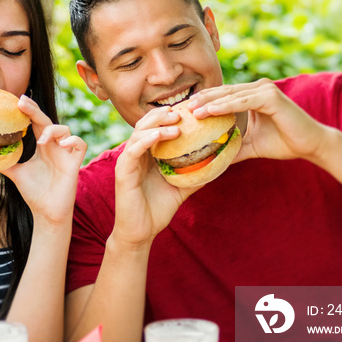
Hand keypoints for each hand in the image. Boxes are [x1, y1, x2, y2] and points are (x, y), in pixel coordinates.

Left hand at [1, 96, 86, 225]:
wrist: (46, 213)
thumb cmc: (34, 192)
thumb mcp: (15, 173)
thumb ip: (4, 162)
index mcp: (42, 146)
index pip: (36, 123)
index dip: (29, 111)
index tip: (16, 101)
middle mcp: (54, 147)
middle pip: (47, 121)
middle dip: (35, 111)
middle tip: (22, 103)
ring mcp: (65, 155)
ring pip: (66, 130)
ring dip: (53, 130)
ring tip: (41, 140)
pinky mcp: (74, 164)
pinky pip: (80, 145)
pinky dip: (74, 140)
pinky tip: (62, 144)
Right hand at [111, 108, 199, 250]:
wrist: (141, 232)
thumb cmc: (158, 210)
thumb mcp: (182, 187)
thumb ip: (195, 173)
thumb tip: (218, 163)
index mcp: (148, 155)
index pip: (156, 127)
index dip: (171, 116)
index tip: (190, 109)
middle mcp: (136, 154)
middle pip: (146, 124)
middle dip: (164, 114)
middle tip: (184, 110)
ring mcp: (128, 162)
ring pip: (139, 132)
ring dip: (158, 123)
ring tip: (177, 121)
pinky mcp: (123, 172)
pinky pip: (133, 150)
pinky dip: (147, 139)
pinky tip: (162, 134)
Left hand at [188, 78, 329, 162]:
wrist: (310, 145)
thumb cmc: (284, 143)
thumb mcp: (251, 145)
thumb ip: (233, 146)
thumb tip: (213, 158)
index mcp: (252, 96)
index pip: (222, 96)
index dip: (203, 102)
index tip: (184, 111)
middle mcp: (258, 88)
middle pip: (223, 92)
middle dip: (201, 99)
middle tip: (182, 107)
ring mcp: (265, 90)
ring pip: (230, 95)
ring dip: (209, 102)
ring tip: (191, 110)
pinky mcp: (271, 97)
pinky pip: (243, 101)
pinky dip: (226, 106)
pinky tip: (210, 111)